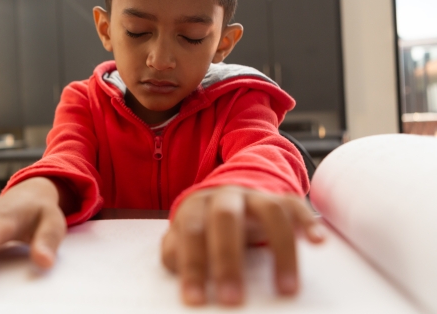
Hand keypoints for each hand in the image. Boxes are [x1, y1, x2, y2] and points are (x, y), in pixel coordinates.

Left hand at [161, 186, 324, 305]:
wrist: (224, 195)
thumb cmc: (203, 226)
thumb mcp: (183, 238)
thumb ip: (176, 251)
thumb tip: (177, 266)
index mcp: (196, 207)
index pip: (191, 233)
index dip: (193, 266)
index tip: (196, 299)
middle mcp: (225, 197)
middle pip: (226, 219)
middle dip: (229, 259)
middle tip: (232, 299)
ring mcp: (255, 196)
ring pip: (270, 212)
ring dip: (280, 251)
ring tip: (286, 289)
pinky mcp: (281, 200)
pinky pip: (297, 207)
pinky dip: (308, 223)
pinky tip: (317, 243)